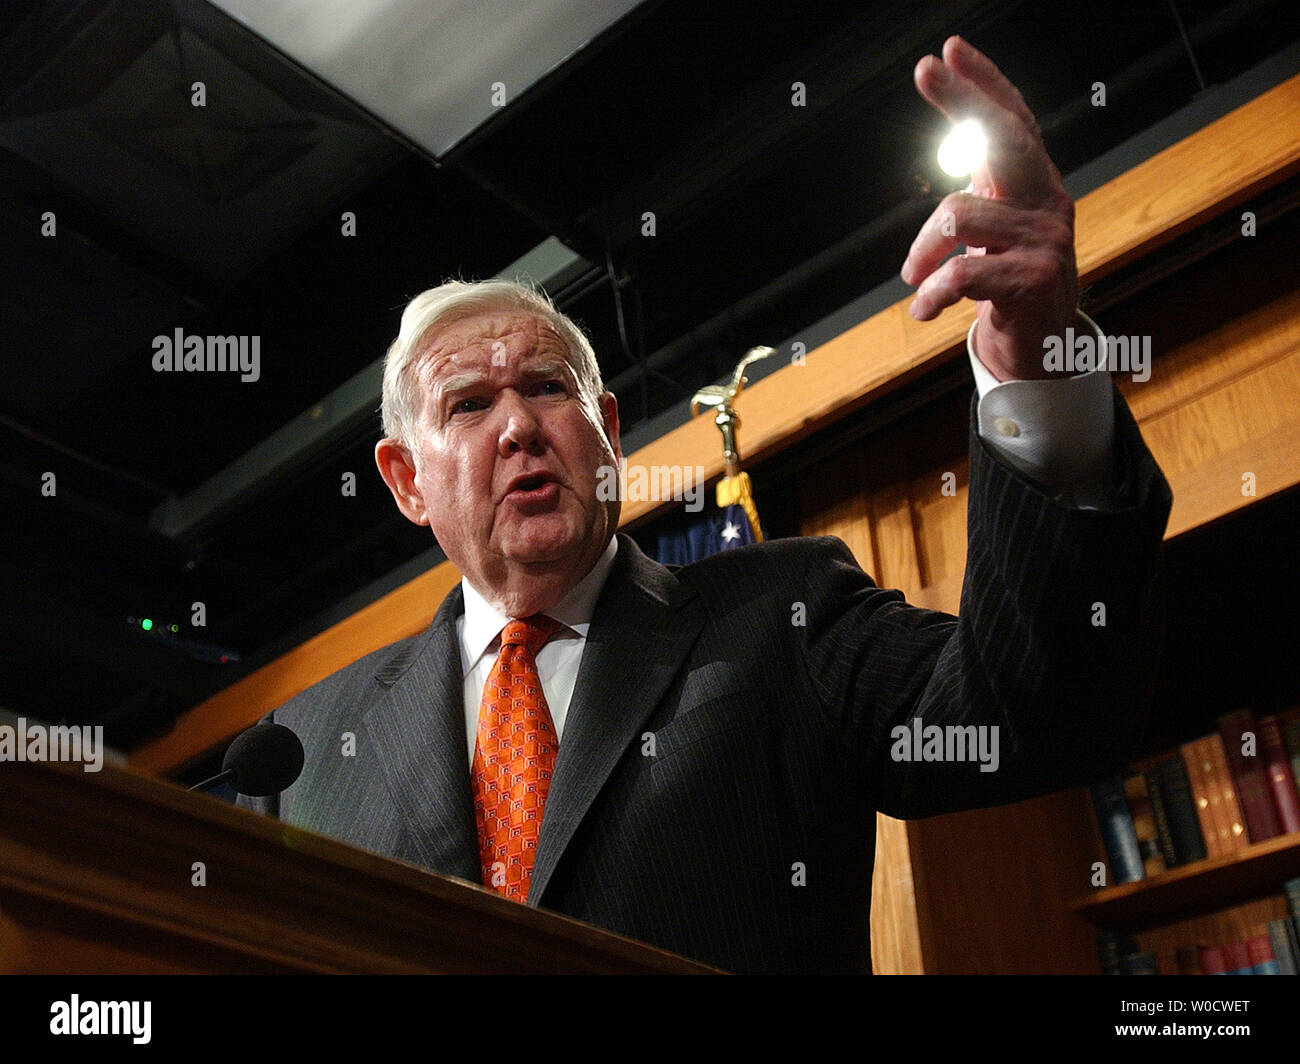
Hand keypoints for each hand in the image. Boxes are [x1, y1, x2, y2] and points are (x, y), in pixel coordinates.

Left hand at [901, 36, 1076, 380]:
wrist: (1042, 356)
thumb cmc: (1010, 289)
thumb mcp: (997, 235)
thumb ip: (983, 193)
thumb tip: (959, 142)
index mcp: (1035, 188)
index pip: (1015, 123)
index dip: (985, 85)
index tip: (950, 51)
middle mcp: (1049, 203)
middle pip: (1004, 137)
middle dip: (964, 100)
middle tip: (925, 69)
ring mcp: (1046, 240)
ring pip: (958, 214)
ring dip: (922, 251)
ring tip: (913, 279)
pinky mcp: (1034, 280)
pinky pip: (963, 271)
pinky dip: (932, 292)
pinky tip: (922, 310)